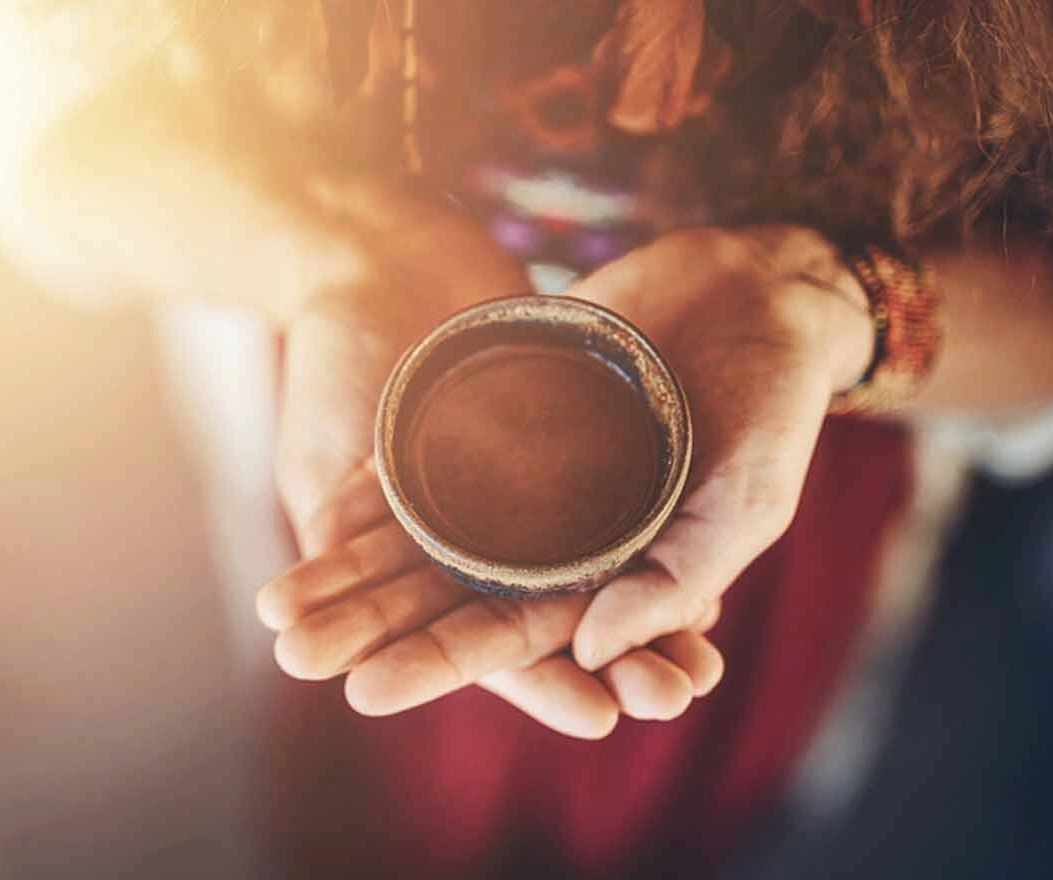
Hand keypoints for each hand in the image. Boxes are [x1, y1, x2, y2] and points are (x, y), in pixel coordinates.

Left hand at [262, 225, 870, 737]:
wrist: (754, 293)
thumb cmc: (773, 409)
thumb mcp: (743, 501)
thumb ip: (675, 580)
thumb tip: (592, 653)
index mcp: (608, 574)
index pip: (514, 634)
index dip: (442, 663)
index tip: (366, 692)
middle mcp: (555, 534)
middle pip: (448, 589)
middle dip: (374, 624)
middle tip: (295, 655)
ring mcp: (525, 471)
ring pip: (424, 529)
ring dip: (355, 565)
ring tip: (279, 600)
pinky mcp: (505, 408)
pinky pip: (430, 448)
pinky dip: (377, 479)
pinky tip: (317, 507)